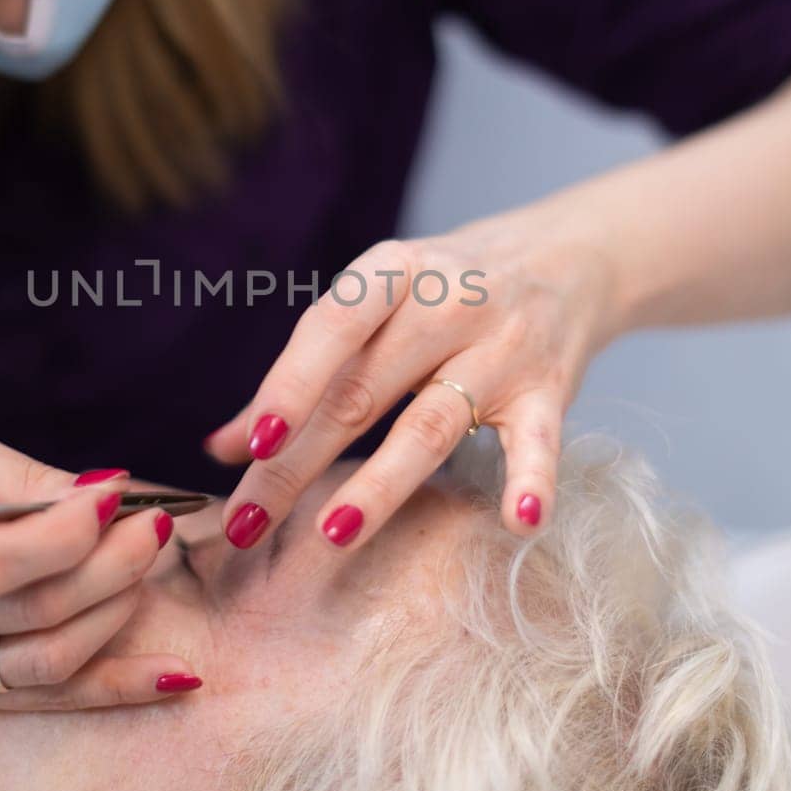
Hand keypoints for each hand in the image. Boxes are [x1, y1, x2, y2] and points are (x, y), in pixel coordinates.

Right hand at [0, 421, 194, 709]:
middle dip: (114, 564)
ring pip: (47, 663)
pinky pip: (45, 703)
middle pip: (31, 610)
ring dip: (120, 613)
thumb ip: (10, 471)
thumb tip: (103, 489)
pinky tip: (179, 673)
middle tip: (156, 522)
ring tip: (151, 562)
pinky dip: (118, 689)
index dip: (67, 531)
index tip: (117, 492)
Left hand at [204, 217, 615, 550]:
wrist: (569, 256)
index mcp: (393, 272)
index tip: (250, 444)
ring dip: (381, 483)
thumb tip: (220, 449)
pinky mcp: (550, 390)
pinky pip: (538, 442)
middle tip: (244, 523)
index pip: (333, 326)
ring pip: (432, 423)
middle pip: (363, 392)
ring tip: (331, 535)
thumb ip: (303, 378)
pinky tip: (517, 523)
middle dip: (297, 462)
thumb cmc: (446, 292)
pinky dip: (532, 481)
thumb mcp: (376, 310)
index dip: (290, 383)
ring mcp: (503, 348)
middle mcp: (449, 303)